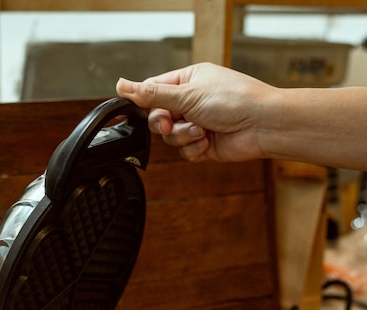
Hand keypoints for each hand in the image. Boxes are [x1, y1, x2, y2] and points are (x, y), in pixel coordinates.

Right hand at [116, 62, 275, 162]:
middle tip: (170, 122)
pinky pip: (185, 151)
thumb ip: (152, 94)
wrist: (262, 125)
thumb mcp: (188, 93)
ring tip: (201, 131)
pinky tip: (207, 142)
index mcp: (187, 81)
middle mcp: (191, 102)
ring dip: (182, 136)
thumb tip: (122, 85)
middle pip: (158, 117)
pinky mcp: (203, 145)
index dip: (144, 102)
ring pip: (170, 137)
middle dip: (164, 123)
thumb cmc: (235, 100)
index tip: (139, 109)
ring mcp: (197, 124)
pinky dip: (193, 149)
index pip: (153, 91)